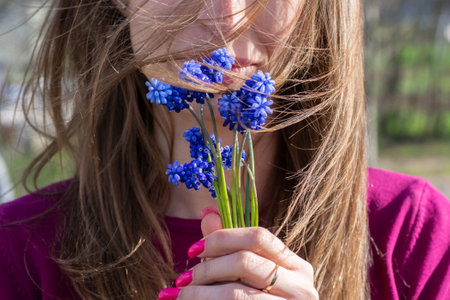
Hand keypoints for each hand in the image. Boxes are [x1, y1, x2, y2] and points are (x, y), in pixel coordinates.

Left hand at [159, 207, 318, 299]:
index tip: (192, 249)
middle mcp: (301, 287)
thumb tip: (207, 212)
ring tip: (180, 295)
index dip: (222, 238)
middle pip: (245, 261)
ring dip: (200, 293)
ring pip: (236, 293)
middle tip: (183, 279)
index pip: (258, 237)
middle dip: (207, 268)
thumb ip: (227, 245)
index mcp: (295, 266)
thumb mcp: (243, 275)